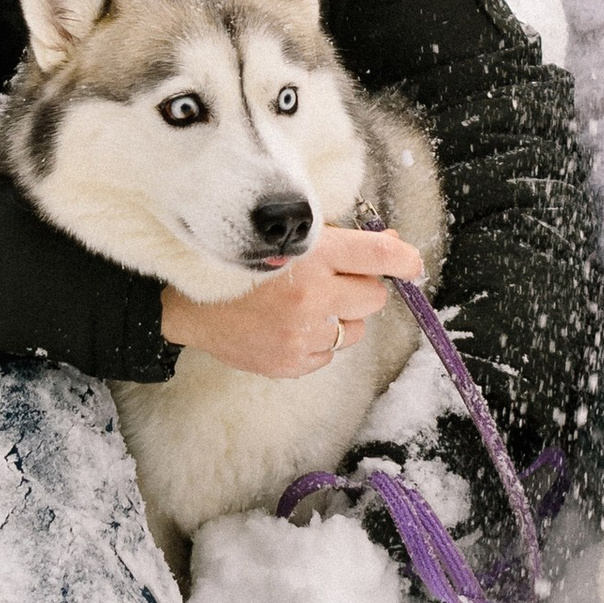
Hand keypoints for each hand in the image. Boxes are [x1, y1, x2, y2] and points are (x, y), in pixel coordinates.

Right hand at [158, 229, 407, 378]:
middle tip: (333, 282)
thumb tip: (393, 244)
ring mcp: (303, 334)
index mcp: (313, 255)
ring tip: (306, 306)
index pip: (379, 255)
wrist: (190, 307)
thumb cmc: (242, 264)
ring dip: (342, 317)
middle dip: (362, 287)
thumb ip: (340, 240)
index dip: (404, 259)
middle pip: (375, 296)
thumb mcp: (288, 239)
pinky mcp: (293, 363)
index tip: (413, 264)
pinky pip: (330, 353)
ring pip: (357, 329)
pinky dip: (319, 341)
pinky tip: (290, 327)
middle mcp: (312, 296)